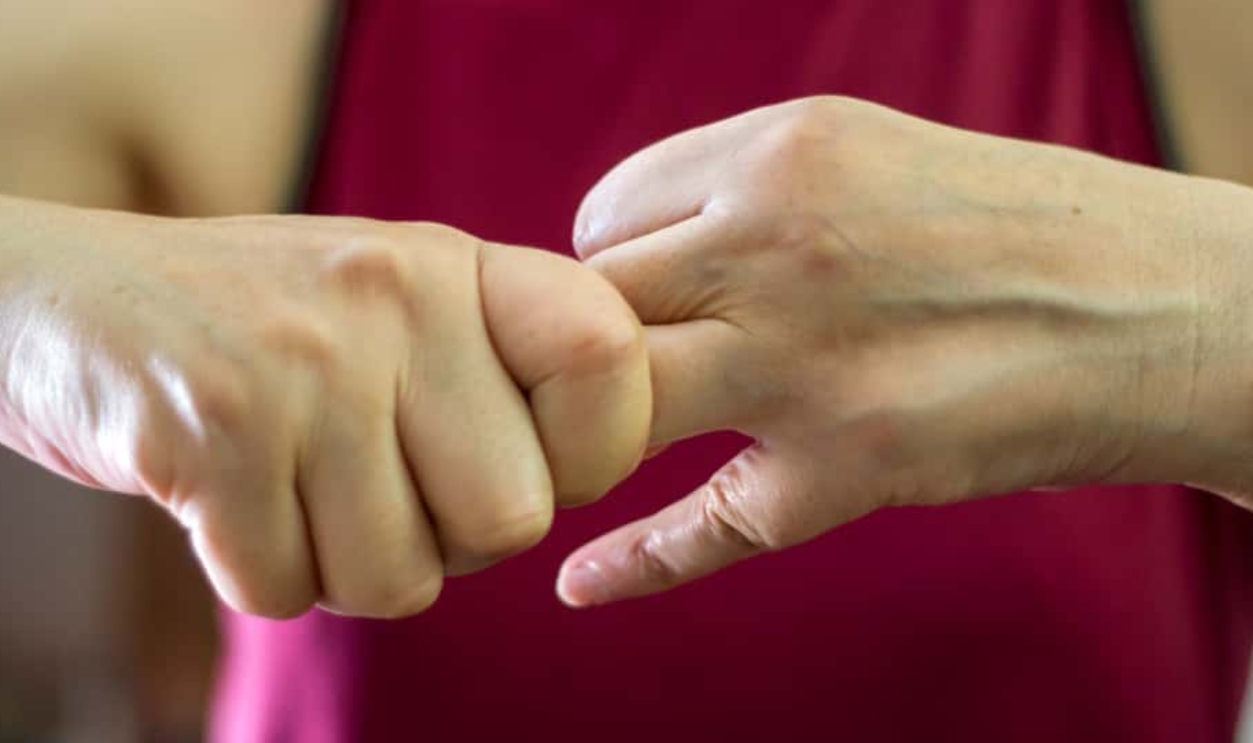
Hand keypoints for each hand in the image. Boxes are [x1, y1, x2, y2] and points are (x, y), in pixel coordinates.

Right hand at [0, 200, 649, 617]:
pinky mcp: (212, 436)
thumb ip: (502, 365)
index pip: (608, 361)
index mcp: (454, 265)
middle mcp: (390, 297)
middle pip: (512, 517)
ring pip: (400, 578)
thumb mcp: (397, 299)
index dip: (592, 451)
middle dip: (450, 539)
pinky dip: (263, 571)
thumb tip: (607, 462)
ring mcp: (301, 365)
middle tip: (377, 484)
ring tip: (296, 483)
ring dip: (346, 562)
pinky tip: (232, 498)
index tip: (532, 462)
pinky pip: (289, 590)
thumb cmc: (267, 323)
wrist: (68, 296)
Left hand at [557, 96, 1250, 606]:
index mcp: (781, 156)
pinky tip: (581, 580)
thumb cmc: (1009, 225)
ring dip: (588, 431)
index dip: (612, 263)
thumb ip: (738, 188)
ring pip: (614, 405)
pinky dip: (631, 563)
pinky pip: (699, 530)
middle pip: (586, 308)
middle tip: (610, 371)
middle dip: (580, 344)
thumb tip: (621, 249)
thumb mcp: (862, 149)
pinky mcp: (842, 473)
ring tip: (598, 445)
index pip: (601, 217)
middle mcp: (777, 253)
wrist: (1157, 311)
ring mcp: (805, 370)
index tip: (648, 294)